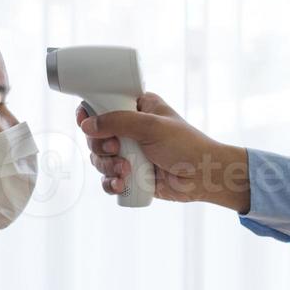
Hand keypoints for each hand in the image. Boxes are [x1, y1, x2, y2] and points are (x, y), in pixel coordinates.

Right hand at [77, 96, 250, 211]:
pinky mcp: (131, 175)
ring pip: (99, 159)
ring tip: (126, 171)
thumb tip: (86, 125)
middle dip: (100, 146)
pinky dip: (110, 183)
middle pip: (95, 135)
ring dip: (107, 166)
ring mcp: (130, 153)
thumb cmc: (185, 145)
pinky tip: (121, 185)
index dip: (90, 115)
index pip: (103, 105)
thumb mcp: (151, 126)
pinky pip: (108, 179)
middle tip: (115, 149)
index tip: (85, 123)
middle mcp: (130, 129)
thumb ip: (118, 121)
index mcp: (137, 108)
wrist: (204, 177)